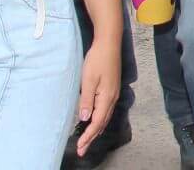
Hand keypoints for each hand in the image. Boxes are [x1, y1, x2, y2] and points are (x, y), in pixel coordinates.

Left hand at [74, 38, 120, 156]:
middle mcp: (112, 98)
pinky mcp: (112, 88)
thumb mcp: (89, 80)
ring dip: (96, 130)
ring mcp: (113, 93)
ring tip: (88, 140)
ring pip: (105, 117)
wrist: (109, 43)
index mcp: (106, 97)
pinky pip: (106, 110)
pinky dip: (99, 120)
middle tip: (82, 150)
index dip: (88, 136)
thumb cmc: (98, 59)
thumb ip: (86, 100)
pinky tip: (95, 121)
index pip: (96, 122)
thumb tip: (84, 118)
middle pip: (102, 122)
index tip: (80, 147)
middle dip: (92, 137)